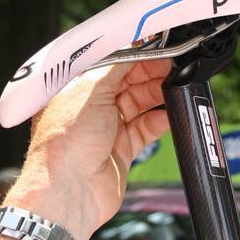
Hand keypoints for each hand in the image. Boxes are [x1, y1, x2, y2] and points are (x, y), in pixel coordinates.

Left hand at [4, 59, 170, 239]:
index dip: (134, 56)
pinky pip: (147, 128)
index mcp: (75, 88)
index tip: (156, 51)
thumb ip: (114, 68)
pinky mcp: (122, 149)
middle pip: (128, 82)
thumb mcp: (90, 91)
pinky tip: (171, 113)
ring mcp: (107, 128)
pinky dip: (161, 120)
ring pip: (139, 103)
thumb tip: (132, 49)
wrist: (69, 190)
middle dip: (150, 73)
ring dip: (158, 94)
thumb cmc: (65, 144)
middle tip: (171, 67)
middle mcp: (90, 107)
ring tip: (175, 86)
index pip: (110, 64)